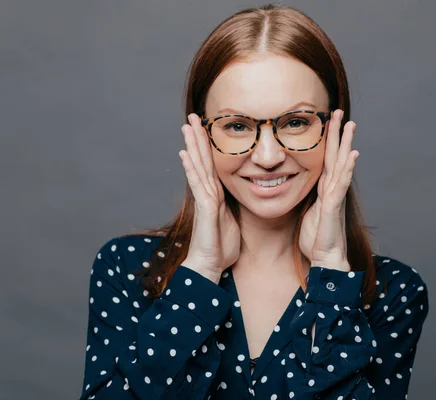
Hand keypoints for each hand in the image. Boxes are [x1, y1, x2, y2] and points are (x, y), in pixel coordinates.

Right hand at [178, 113, 240, 282]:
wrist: (210, 265)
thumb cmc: (222, 246)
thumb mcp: (235, 220)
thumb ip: (237, 206)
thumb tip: (251, 197)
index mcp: (217, 194)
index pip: (213, 163)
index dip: (209, 145)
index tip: (207, 126)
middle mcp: (208, 192)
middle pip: (203, 159)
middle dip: (198, 137)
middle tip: (193, 116)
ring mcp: (204, 199)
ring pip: (198, 166)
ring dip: (192, 145)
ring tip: (186, 126)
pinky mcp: (205, 208)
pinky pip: (198, 184)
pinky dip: (191, 169)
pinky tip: (185, 153)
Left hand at [299, 109, 357, 270]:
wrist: (326, 258)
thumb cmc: (316, 237)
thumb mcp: (306, 211)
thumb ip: (305, 196)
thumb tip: (291, 185)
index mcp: (323, 189)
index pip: (325, 158)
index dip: (327, 140)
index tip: (326, 120)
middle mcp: (332, 188)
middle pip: (335, 155)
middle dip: (338, 134)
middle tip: (340, 112)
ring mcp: (335, 196)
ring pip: (342, 164)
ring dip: (346, 144)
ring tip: (351, 125)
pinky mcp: (334, 206)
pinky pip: (341, 184)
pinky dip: (348, 168)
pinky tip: (354, 154)